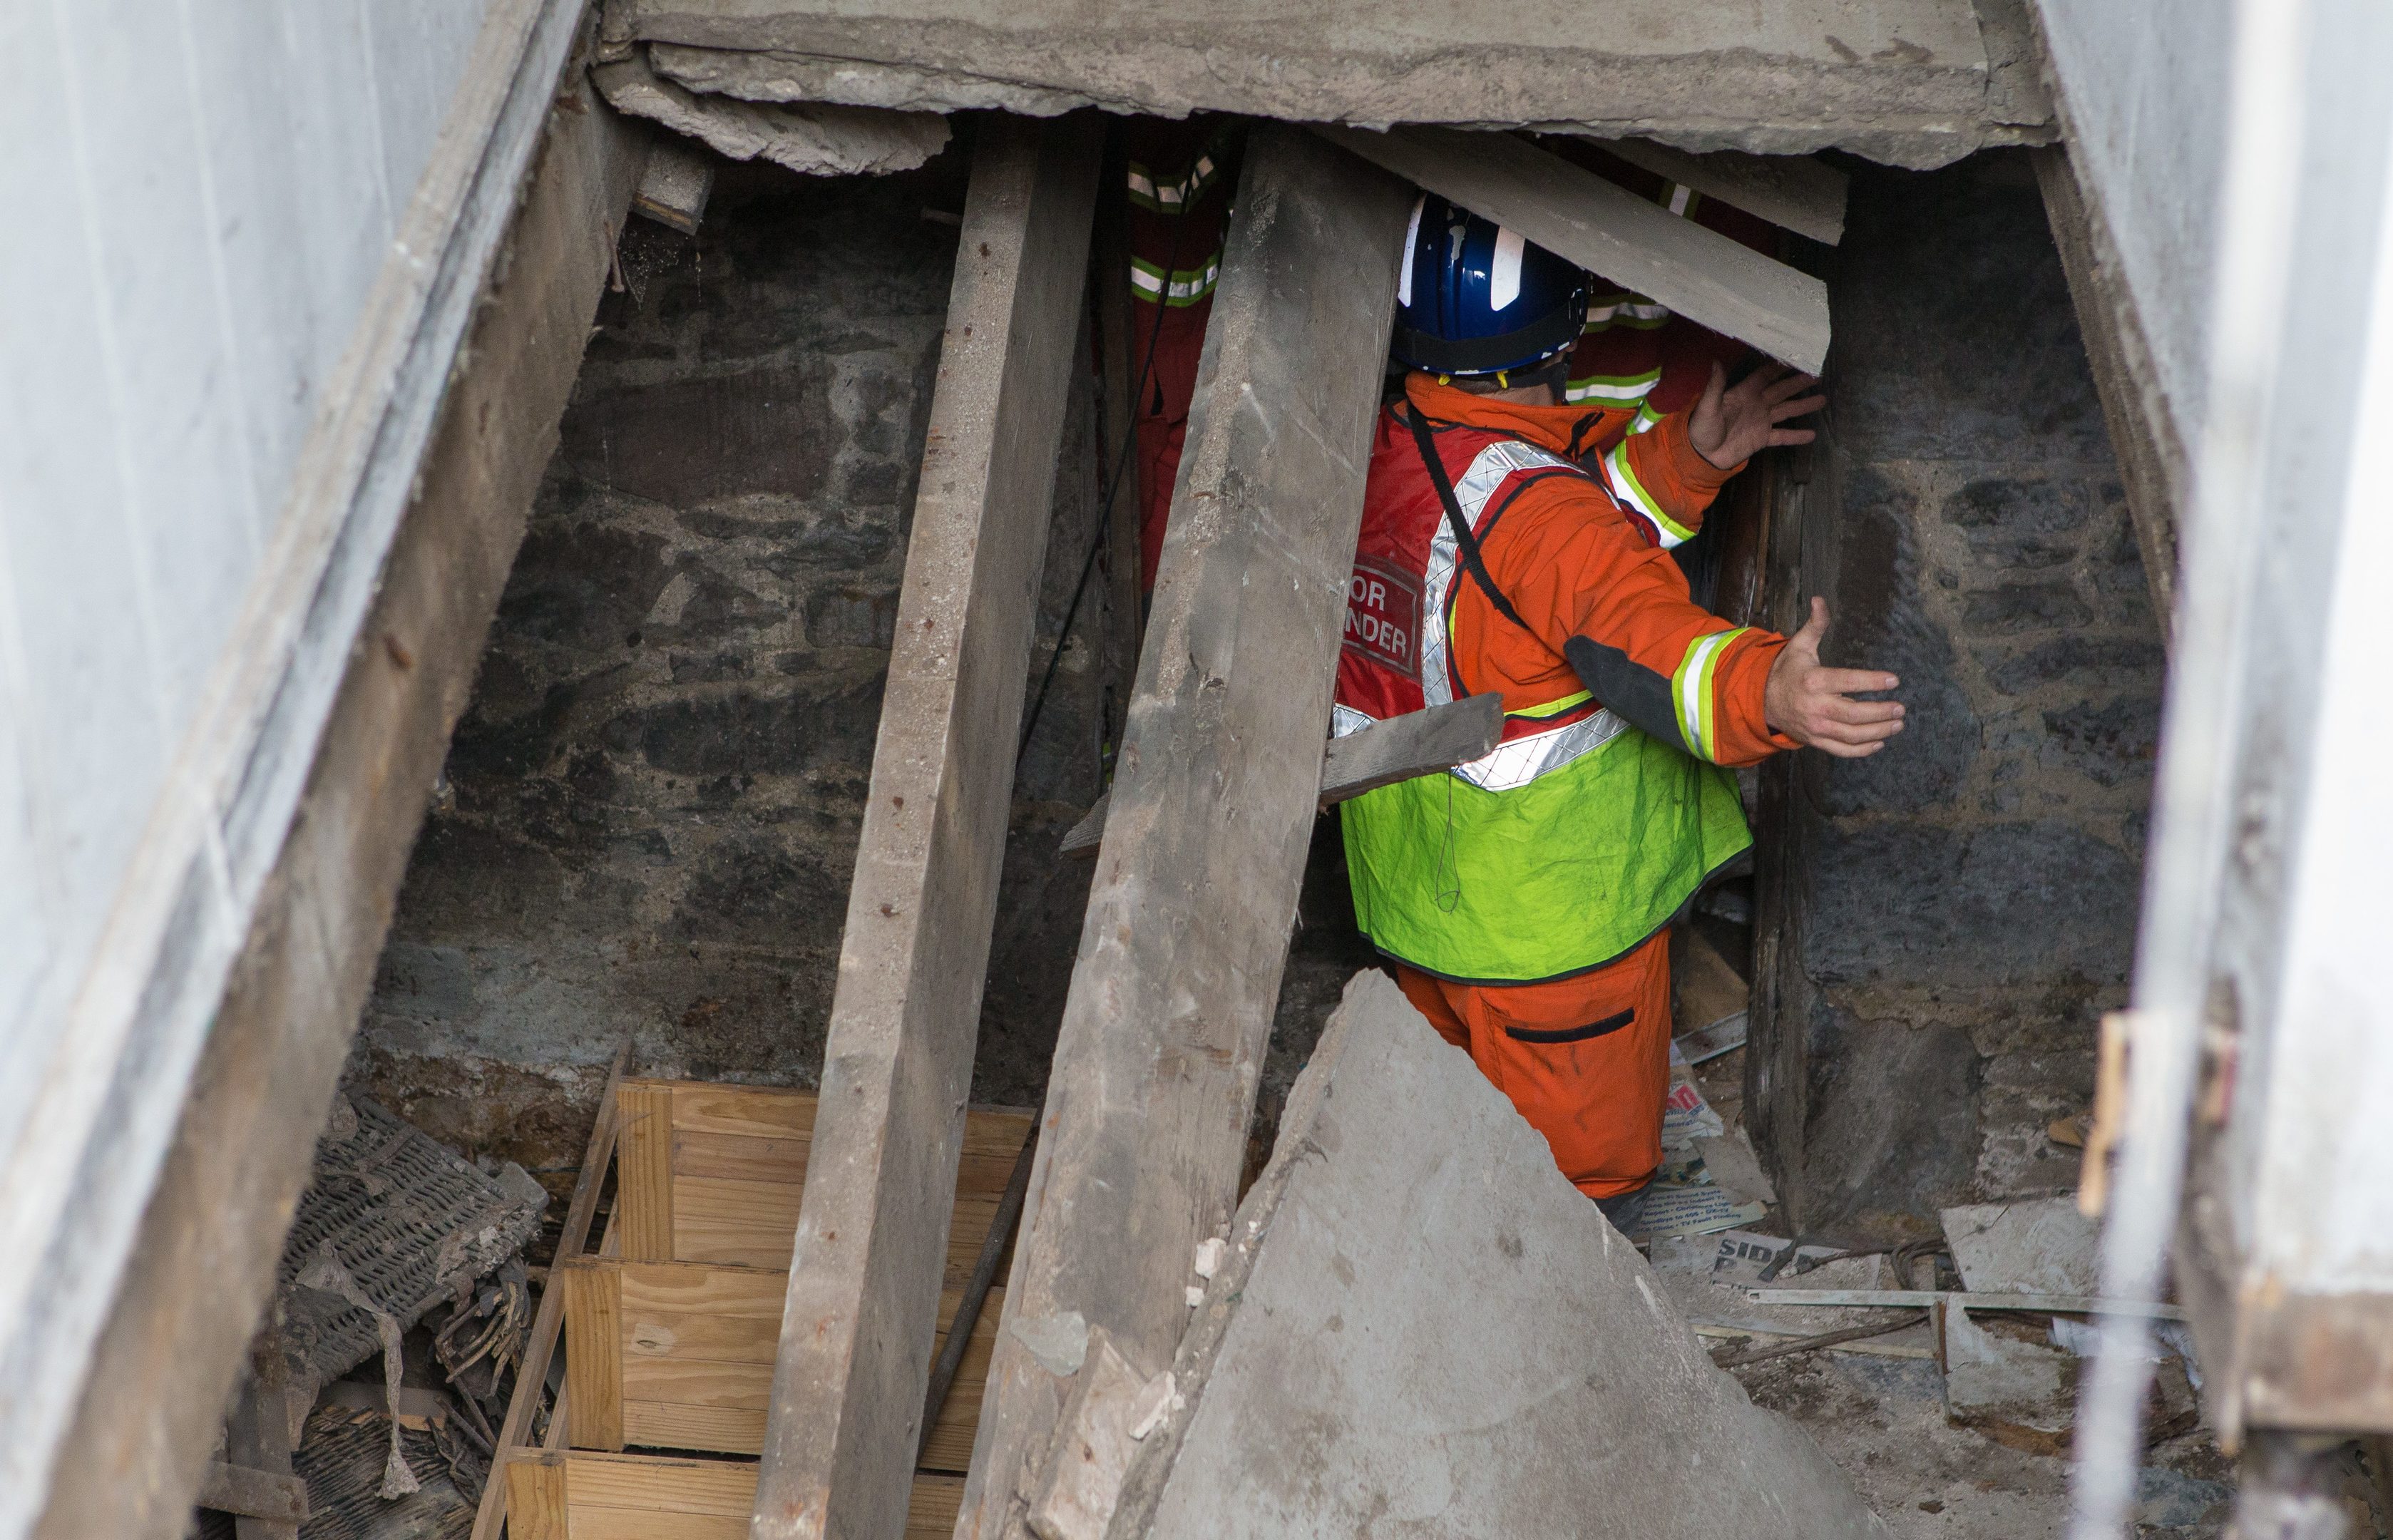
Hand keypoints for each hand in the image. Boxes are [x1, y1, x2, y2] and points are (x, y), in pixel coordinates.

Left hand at [1689, 361, 1825, 469]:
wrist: (1701, 456)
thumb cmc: (1701, 429)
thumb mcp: (1707, 407)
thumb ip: (1715, 385)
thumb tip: (1716, 361)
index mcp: (1744, 393)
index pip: (1765, 376)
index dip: (1779, 367)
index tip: (1796, 359)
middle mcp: (1756, 404)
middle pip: (1781, 391)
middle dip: (1798, 384)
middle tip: (1817, 376)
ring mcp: (1761, 421)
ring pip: (1786, 410)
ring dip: (1803, 405)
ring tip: (1822, 400)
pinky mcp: (1762, 439)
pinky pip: (1782, 436)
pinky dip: (1796, 436)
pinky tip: (1812, 434)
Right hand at [1764, 598, 1903, 757]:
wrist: (1763, 702)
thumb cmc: (1787, 672)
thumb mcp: (1799, 646)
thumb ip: (1815, 625)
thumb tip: (1820, 599)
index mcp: (1814, 681)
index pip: (1849, 682)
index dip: (1873, 682)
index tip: (1893, 680)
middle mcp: (1815, 707)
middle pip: (1854, 713)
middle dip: (1881, 712)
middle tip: (1901, 707)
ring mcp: (1816, 727)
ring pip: (1852, 734)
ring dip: (1879, 731)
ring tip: (1898, 723)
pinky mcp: (1816, 741)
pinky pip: (1842, 750)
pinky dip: (1863, 750)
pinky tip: (1879, 743)